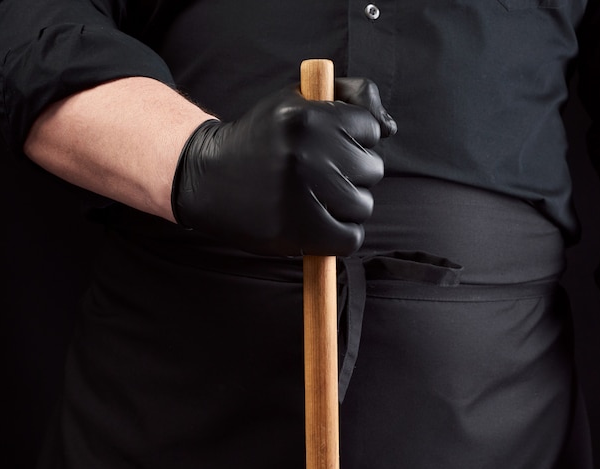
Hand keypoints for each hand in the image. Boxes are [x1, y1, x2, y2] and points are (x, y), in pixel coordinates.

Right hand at [171, 79, 395, 255]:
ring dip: (347, 206)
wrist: (208, 176)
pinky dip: (342, 236)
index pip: (371, 129)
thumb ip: (350, 97)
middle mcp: (305, 152)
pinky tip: (322, 224)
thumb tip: (390, 128)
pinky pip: (350, 239)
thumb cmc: (263, 139)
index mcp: (307, 116)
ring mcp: (300, 194)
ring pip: (363, 205)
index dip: (355, 140)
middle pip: (372, 169)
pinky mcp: (295, 231)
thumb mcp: (298, 101)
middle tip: (322, 176)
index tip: (331, 147)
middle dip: (353, 174)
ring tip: (318, 200)